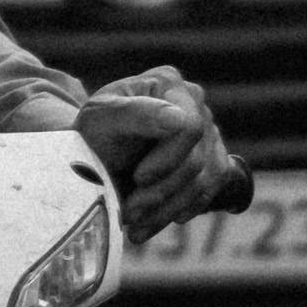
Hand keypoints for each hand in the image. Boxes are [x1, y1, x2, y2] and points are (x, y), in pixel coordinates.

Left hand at [74, 69, 238, 239]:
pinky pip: (207, 194)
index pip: (189, 127)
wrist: (94, 157)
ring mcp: (209, 133)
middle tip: (130, 211)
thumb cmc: (93, 133)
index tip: (138, 178)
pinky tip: (153, 223)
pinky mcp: (213, 163)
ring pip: (203, 181)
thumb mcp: (100, 119)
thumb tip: (179, 120)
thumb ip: (135, 114)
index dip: (168, 158)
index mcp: (168, 82)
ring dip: (167, 209)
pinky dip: (178, 212)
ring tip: (135, 223)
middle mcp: (195, 104)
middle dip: (161, 191)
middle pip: (196, 159)